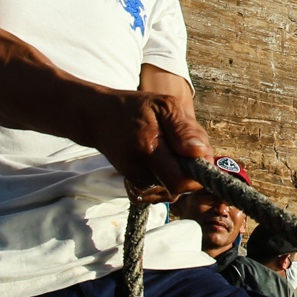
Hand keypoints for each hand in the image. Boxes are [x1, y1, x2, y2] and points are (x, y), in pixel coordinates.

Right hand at [85, 88, 211, 201]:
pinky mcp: (133, 186)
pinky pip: (160, 192)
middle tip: (183, 148)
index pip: (181, 181)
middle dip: (190, 172)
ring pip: (171, 191)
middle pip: (179, 188)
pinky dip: (166, 180)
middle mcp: (139, 171)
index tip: (196, 152)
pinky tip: (161, 162)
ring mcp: (134, 181)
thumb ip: (184, 129)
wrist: (97, 117)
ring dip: (178, 174)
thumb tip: (200, 153)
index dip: (198, 171)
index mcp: (148, 149)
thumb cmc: (133, 107)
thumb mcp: (163, 105)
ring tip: (169, 150)